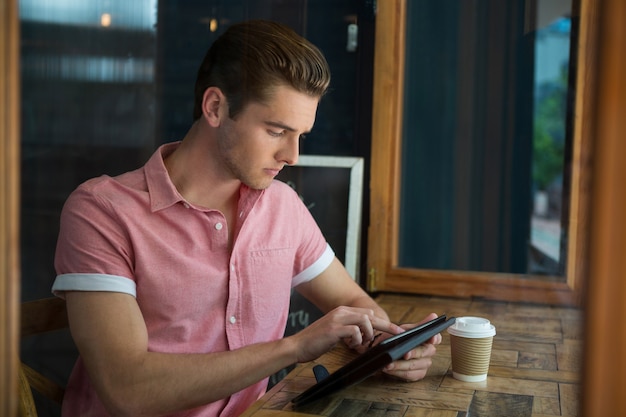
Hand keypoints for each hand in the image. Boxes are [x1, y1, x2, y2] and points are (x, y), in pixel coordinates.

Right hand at [289, 306, 403, 362]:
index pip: (368, 313)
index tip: (396, 330)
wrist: (298, 346)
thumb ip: (349, 330)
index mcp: (342, 311)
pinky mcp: (334, 329)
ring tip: (363, 344)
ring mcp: (337, 319)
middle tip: (396, 335)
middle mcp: (341, 311)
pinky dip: (358, 340)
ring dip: (369, 334)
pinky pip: (355, 331)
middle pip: (370, 315)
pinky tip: (351, 346)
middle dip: (385, 326)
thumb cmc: (316, 341)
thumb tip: (365, 335)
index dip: (383, 322)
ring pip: (365, 320)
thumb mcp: (335, 332)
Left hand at [378, 313, 442, 381]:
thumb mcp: (405, 330)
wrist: (384, 350)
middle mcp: (429, 352)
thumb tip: (434, 315)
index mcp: (428, 339)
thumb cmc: (397, 338)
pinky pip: (409, 375)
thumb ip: (418, 325)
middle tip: (404, 353)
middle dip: (414, 353)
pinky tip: (389, 369)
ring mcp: (424, 364)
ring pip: (415, 366)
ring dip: (400, 365)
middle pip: (425, 353)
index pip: (436, 338)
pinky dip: (398, 372)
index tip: (431, 339)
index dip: (435, 338)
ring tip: (388, 363)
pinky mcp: (417, 374)